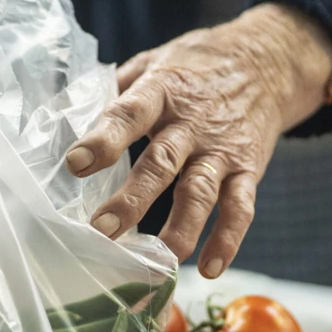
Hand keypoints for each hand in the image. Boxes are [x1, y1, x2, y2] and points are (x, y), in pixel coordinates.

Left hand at [65, 3, 331, 277]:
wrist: (267, 61)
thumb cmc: (195, 66)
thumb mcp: (154, 62)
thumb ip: (117, 91)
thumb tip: (64, 118)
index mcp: (162, 91)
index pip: (129, 114)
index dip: (104, 140)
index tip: (76, 164)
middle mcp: (192, 123)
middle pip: (161, 163)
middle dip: (132, 199)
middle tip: (102, 229)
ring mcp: (222, 150)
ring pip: (200, 193)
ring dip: (178, 230)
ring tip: (155, 261)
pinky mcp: (248, 170)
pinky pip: (241, 209)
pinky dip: (227, 241)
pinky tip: (207, 269)